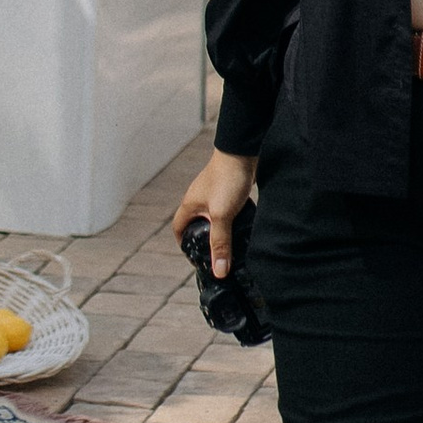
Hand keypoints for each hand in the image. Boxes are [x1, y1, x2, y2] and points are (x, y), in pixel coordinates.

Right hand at [174, 147, 256, 281]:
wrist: (243, 152)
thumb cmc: (228, 180)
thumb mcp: (222, 216)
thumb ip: (221, 243)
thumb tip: (219, 271)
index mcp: (190, 205)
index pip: (178, 228)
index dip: (183, 243)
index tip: (193, 256)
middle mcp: (198, 199)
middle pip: (195, 223)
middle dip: (203, 238)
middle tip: (215, 252)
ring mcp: (213, 193)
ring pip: (212, 216)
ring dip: (219, 228)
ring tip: (230, 241)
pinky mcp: (228, 188)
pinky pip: (226, 208)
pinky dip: (231, 218)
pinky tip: (242, 223)